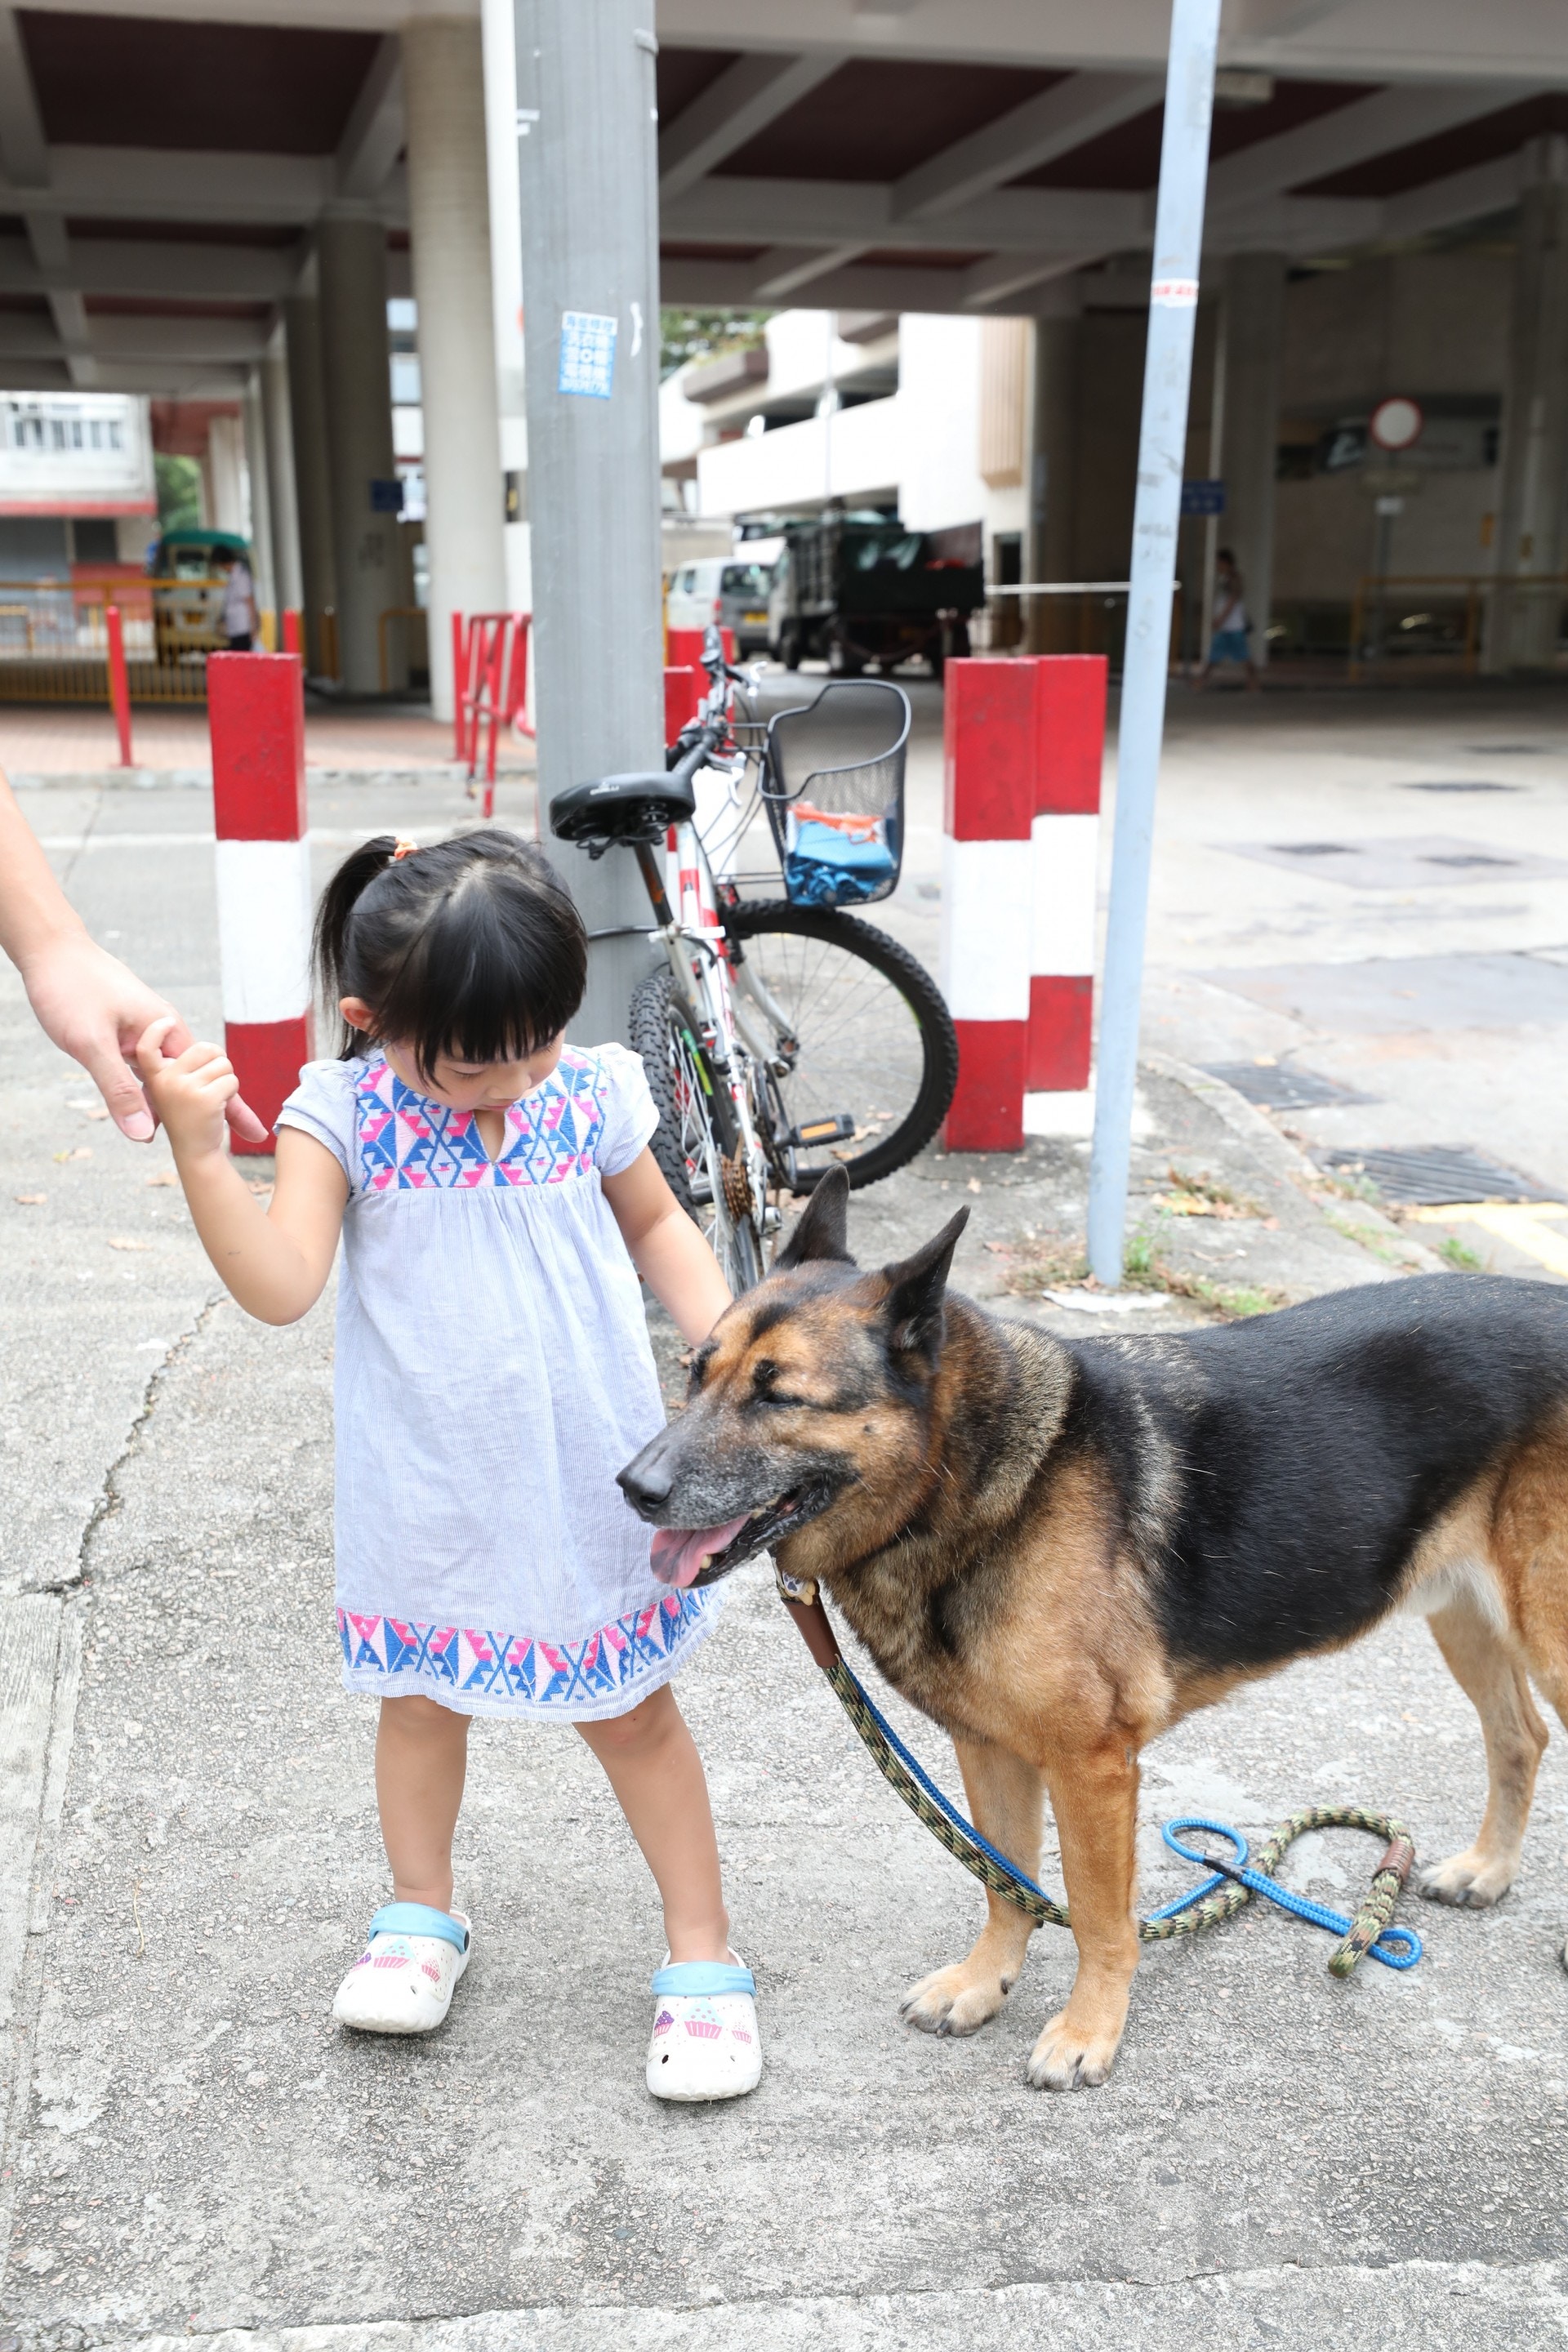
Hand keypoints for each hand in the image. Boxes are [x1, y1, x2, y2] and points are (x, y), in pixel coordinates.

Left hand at [21, 931, 265, 1143]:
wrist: (49, 949)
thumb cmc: (70, 989)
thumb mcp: (92, 1045)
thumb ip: (119, 1090)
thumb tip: (144, 1135)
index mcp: (167, 1030)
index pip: (210, 1079)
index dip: (232, 1109)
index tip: (253, 1135)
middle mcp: (163, 1030)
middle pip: (195, 1079)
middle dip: (216, 1109)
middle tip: (243, 1137)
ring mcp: (144, 1031)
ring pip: (169, 1076)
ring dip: (178, 1104)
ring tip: (199, 1133)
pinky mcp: (125, 1032)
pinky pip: (147, 1069)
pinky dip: (153, 1091)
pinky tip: (150, 1107)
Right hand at [134, 1018, 239, 1163]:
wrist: (194, 1151)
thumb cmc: (186, 1116)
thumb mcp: (172, 1089)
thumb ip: (179, 1067)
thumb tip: (189, 1036)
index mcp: (155, 1076)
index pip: (146, 1048)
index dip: (156, 1032)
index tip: (168, 1022)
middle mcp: (164, 1080)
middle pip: (206, 1048)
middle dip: (217, 1062)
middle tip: (208, 1084)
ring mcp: (183, 1089)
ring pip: (223, 1064)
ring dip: (226, 1079)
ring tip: (210, 1098)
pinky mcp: (203, 1099)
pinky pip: (231, 1081)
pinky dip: (232, 1092)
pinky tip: (217, 1107)